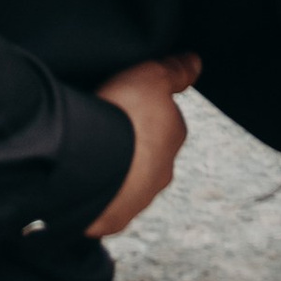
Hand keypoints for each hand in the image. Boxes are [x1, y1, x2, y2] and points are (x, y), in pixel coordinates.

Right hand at [86, 53, 200, 238]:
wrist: (95, 164)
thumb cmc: (124, 115)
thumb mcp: (151, 76)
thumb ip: (175, 71)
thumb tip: (196, 62)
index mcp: (173, 137)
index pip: (167, 121)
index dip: (146, 110)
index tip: (125, 104)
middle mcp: (163, 172)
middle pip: (150, 155)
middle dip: (132, 146)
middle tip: (104, 131)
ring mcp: (139, 199)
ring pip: (130, 182)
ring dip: (116, 172)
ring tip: (89, 156)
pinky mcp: (115, 218)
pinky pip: (108, 204)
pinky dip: (99, 194)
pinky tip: (83, 182)